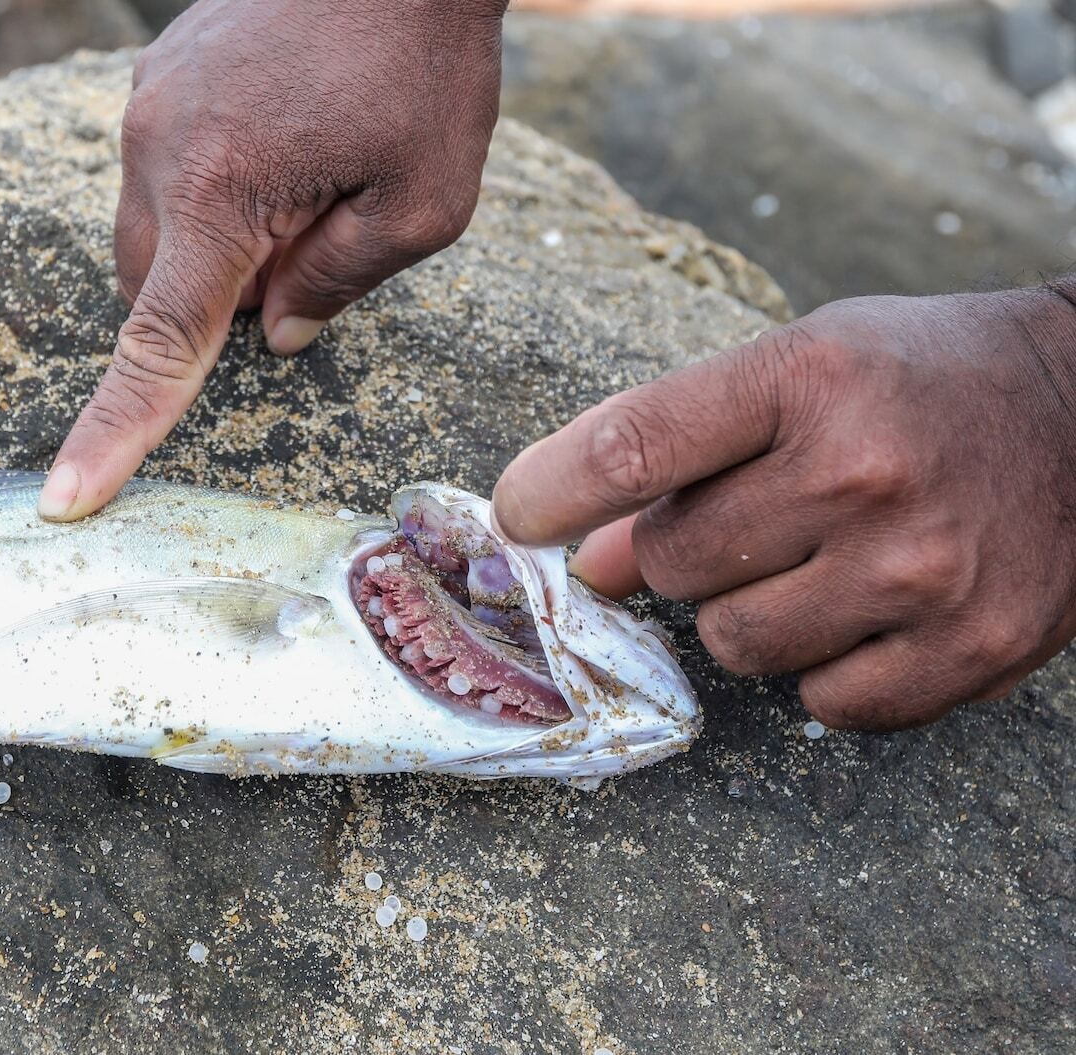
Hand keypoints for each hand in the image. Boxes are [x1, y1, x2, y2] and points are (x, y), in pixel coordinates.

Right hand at [39, 0, 506, 519]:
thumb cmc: (424, 64)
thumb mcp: (424, 201)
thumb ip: (341, 283)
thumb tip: (272, 334)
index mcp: (218, 192)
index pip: (158, 344)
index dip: (114, 432)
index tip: (65, 498)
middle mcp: (158, 147)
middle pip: (154, 287)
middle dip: (218, 297)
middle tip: (317, 235)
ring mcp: (149, 102)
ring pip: (156, 227)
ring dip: (217, 237)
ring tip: (310, 169)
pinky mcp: (159, 73)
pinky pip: (166, 164)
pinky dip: (215, 183)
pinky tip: (288, 130)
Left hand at [491, 289, 1075, 729]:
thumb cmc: (919, 379)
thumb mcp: (800, 366)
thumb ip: (681, 448)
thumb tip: (582, 554)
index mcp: (809, 378)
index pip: (632, 448)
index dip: (549, 493)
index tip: (515, 517)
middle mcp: (862, 473)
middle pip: (668, 562)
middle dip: (676, 551)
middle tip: (745, 520)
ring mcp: (921, 570)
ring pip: (732, 643)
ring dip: (745, 613)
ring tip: (814, 560)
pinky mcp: (972, 650)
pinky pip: (822, 703)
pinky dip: (824, 669)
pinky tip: (867, 610)